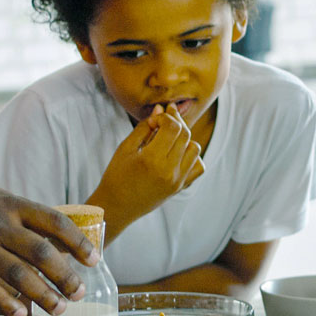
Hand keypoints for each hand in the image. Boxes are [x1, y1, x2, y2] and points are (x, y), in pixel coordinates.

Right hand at [0, 182, 95, 315]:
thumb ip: (23, 216)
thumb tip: (58, 239)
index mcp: (10, 205)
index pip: (54, 221)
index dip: (78, 242)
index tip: (94, 259)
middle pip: (42, 252)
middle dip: (66, 275)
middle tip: (79, 293)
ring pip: (19, 274)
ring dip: (44, 294)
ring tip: (60, 309)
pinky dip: (8, 303)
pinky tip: (23, 315)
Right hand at [93, 106, 203, 228]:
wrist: (116, 206)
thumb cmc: (117, 175)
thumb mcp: (126, 148)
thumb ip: (145, 127)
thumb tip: (161, 108)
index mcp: (152, 159)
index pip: (173, 127)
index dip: (166, 116)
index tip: (156, 117)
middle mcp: (169, 171)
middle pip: (185, 135)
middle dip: (176, 122)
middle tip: (165, 118)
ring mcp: (177, 181)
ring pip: (195, 148)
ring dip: (185, 138)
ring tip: (169, 138)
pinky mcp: (180, 187)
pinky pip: (198, 166)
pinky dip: (192, 156)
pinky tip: (178, 153)